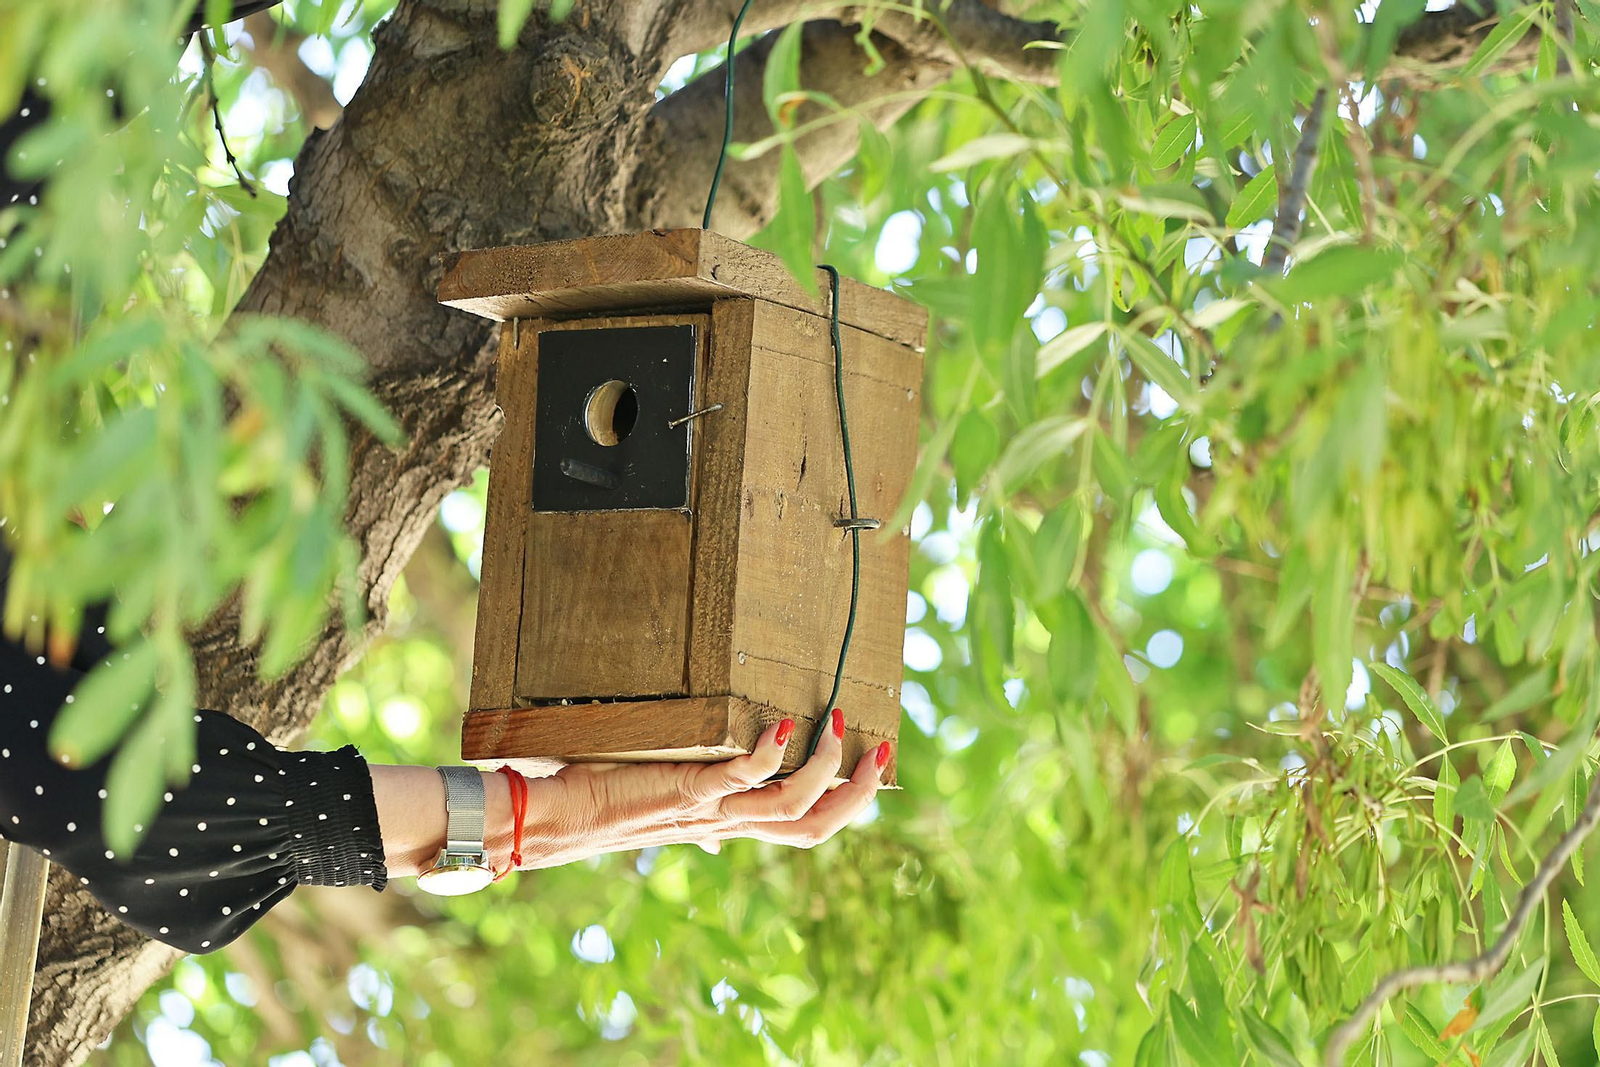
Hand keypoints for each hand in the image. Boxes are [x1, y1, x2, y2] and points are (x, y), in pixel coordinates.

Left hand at [509, 709, 888, 869]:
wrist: (551, 820)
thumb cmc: (601, 802)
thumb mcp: (659, 805)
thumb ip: (694, 810)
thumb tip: (716, 817)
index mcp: (727, 825)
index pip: (806, 826)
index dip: (848, 803)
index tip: (874, 764)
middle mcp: (726, 824)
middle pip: (815, 824)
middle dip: (857, 793)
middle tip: (882, 750)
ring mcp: (708, 811)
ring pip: (791, 806)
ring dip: (825, 768)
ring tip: (837, 724)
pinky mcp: (684, 792)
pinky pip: (741, 779)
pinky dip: (768, 754)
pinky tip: (781, 724)